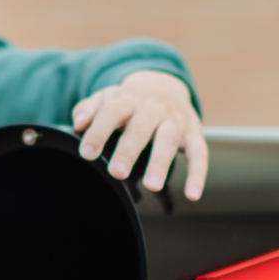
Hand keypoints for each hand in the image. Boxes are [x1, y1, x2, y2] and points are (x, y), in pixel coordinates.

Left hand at [71, 70, 208, 198]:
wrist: (164, 84)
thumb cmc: (128, 101)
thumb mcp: (107, 99)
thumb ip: (89, 109)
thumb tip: (78, 122)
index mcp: (128, 99)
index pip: (111, 112)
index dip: (98, 132)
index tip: (87, 153)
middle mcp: (153, 107)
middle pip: (140, 128)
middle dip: (129, 151)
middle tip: (117, 173)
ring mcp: (175, 119)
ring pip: (168, 140)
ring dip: (160, 162)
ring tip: (152, 186)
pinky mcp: (193, 132)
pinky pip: (199, 152)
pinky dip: (198, 173)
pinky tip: (193, 195)